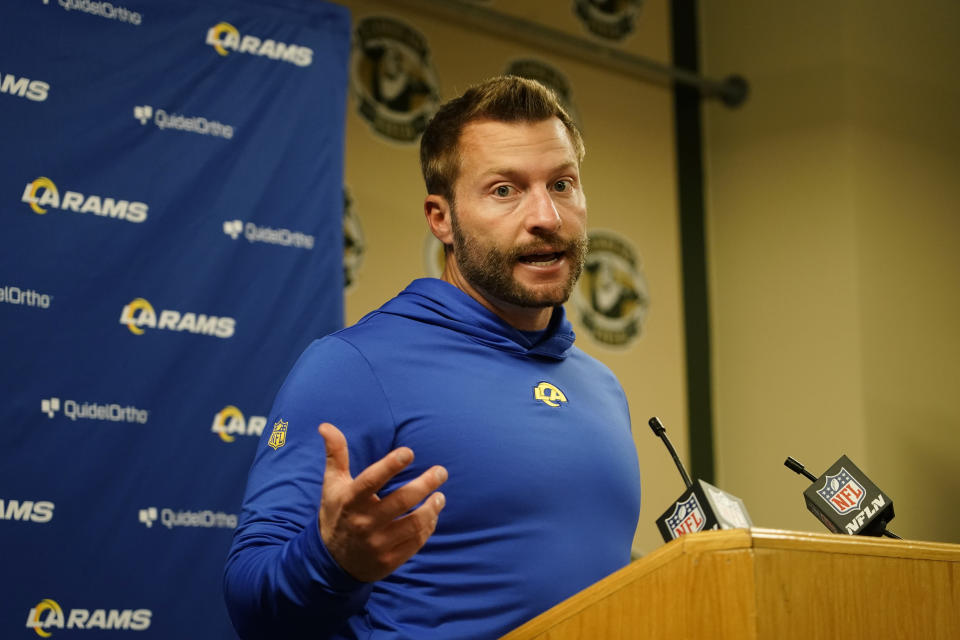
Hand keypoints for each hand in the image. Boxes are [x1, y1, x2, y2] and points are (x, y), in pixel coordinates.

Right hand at [317, 422, 447, 582]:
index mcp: (350, 501)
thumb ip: (335, 454)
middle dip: (425, 484)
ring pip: (413, 524)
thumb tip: (326, 425)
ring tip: (440, 495)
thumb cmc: (337, 513)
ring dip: (432, 508)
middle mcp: (363, 523)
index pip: (371, 481)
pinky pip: (415, 542)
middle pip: (401, 501)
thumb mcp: (333, 485)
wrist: (331, 562)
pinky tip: (432, 515)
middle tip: (441, 471)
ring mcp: (377, 544)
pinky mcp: (388, 561)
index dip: (390, 466)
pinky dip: (428, 527)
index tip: (409, 452)